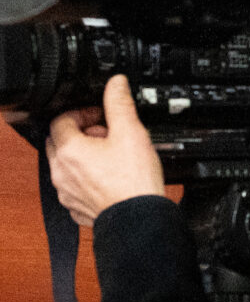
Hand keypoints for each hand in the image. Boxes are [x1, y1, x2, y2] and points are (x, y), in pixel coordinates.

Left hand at [46, 75, 165, 225]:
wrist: (138, 218)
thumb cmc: (134, 180)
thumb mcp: (131, 132)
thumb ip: (119, 104)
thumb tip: (115, 83)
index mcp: (69, 150)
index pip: (61, 120)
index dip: (83, 113)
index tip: (101, 116)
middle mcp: (60, 172)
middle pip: (60, 141)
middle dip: (81, 133)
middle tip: (107, 134)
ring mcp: (65, 192)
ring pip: (65, 164)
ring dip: (83, 155)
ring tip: (112, 156)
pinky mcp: (74, 207)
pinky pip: (74, 185)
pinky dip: (86, 177)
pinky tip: (110, 176)